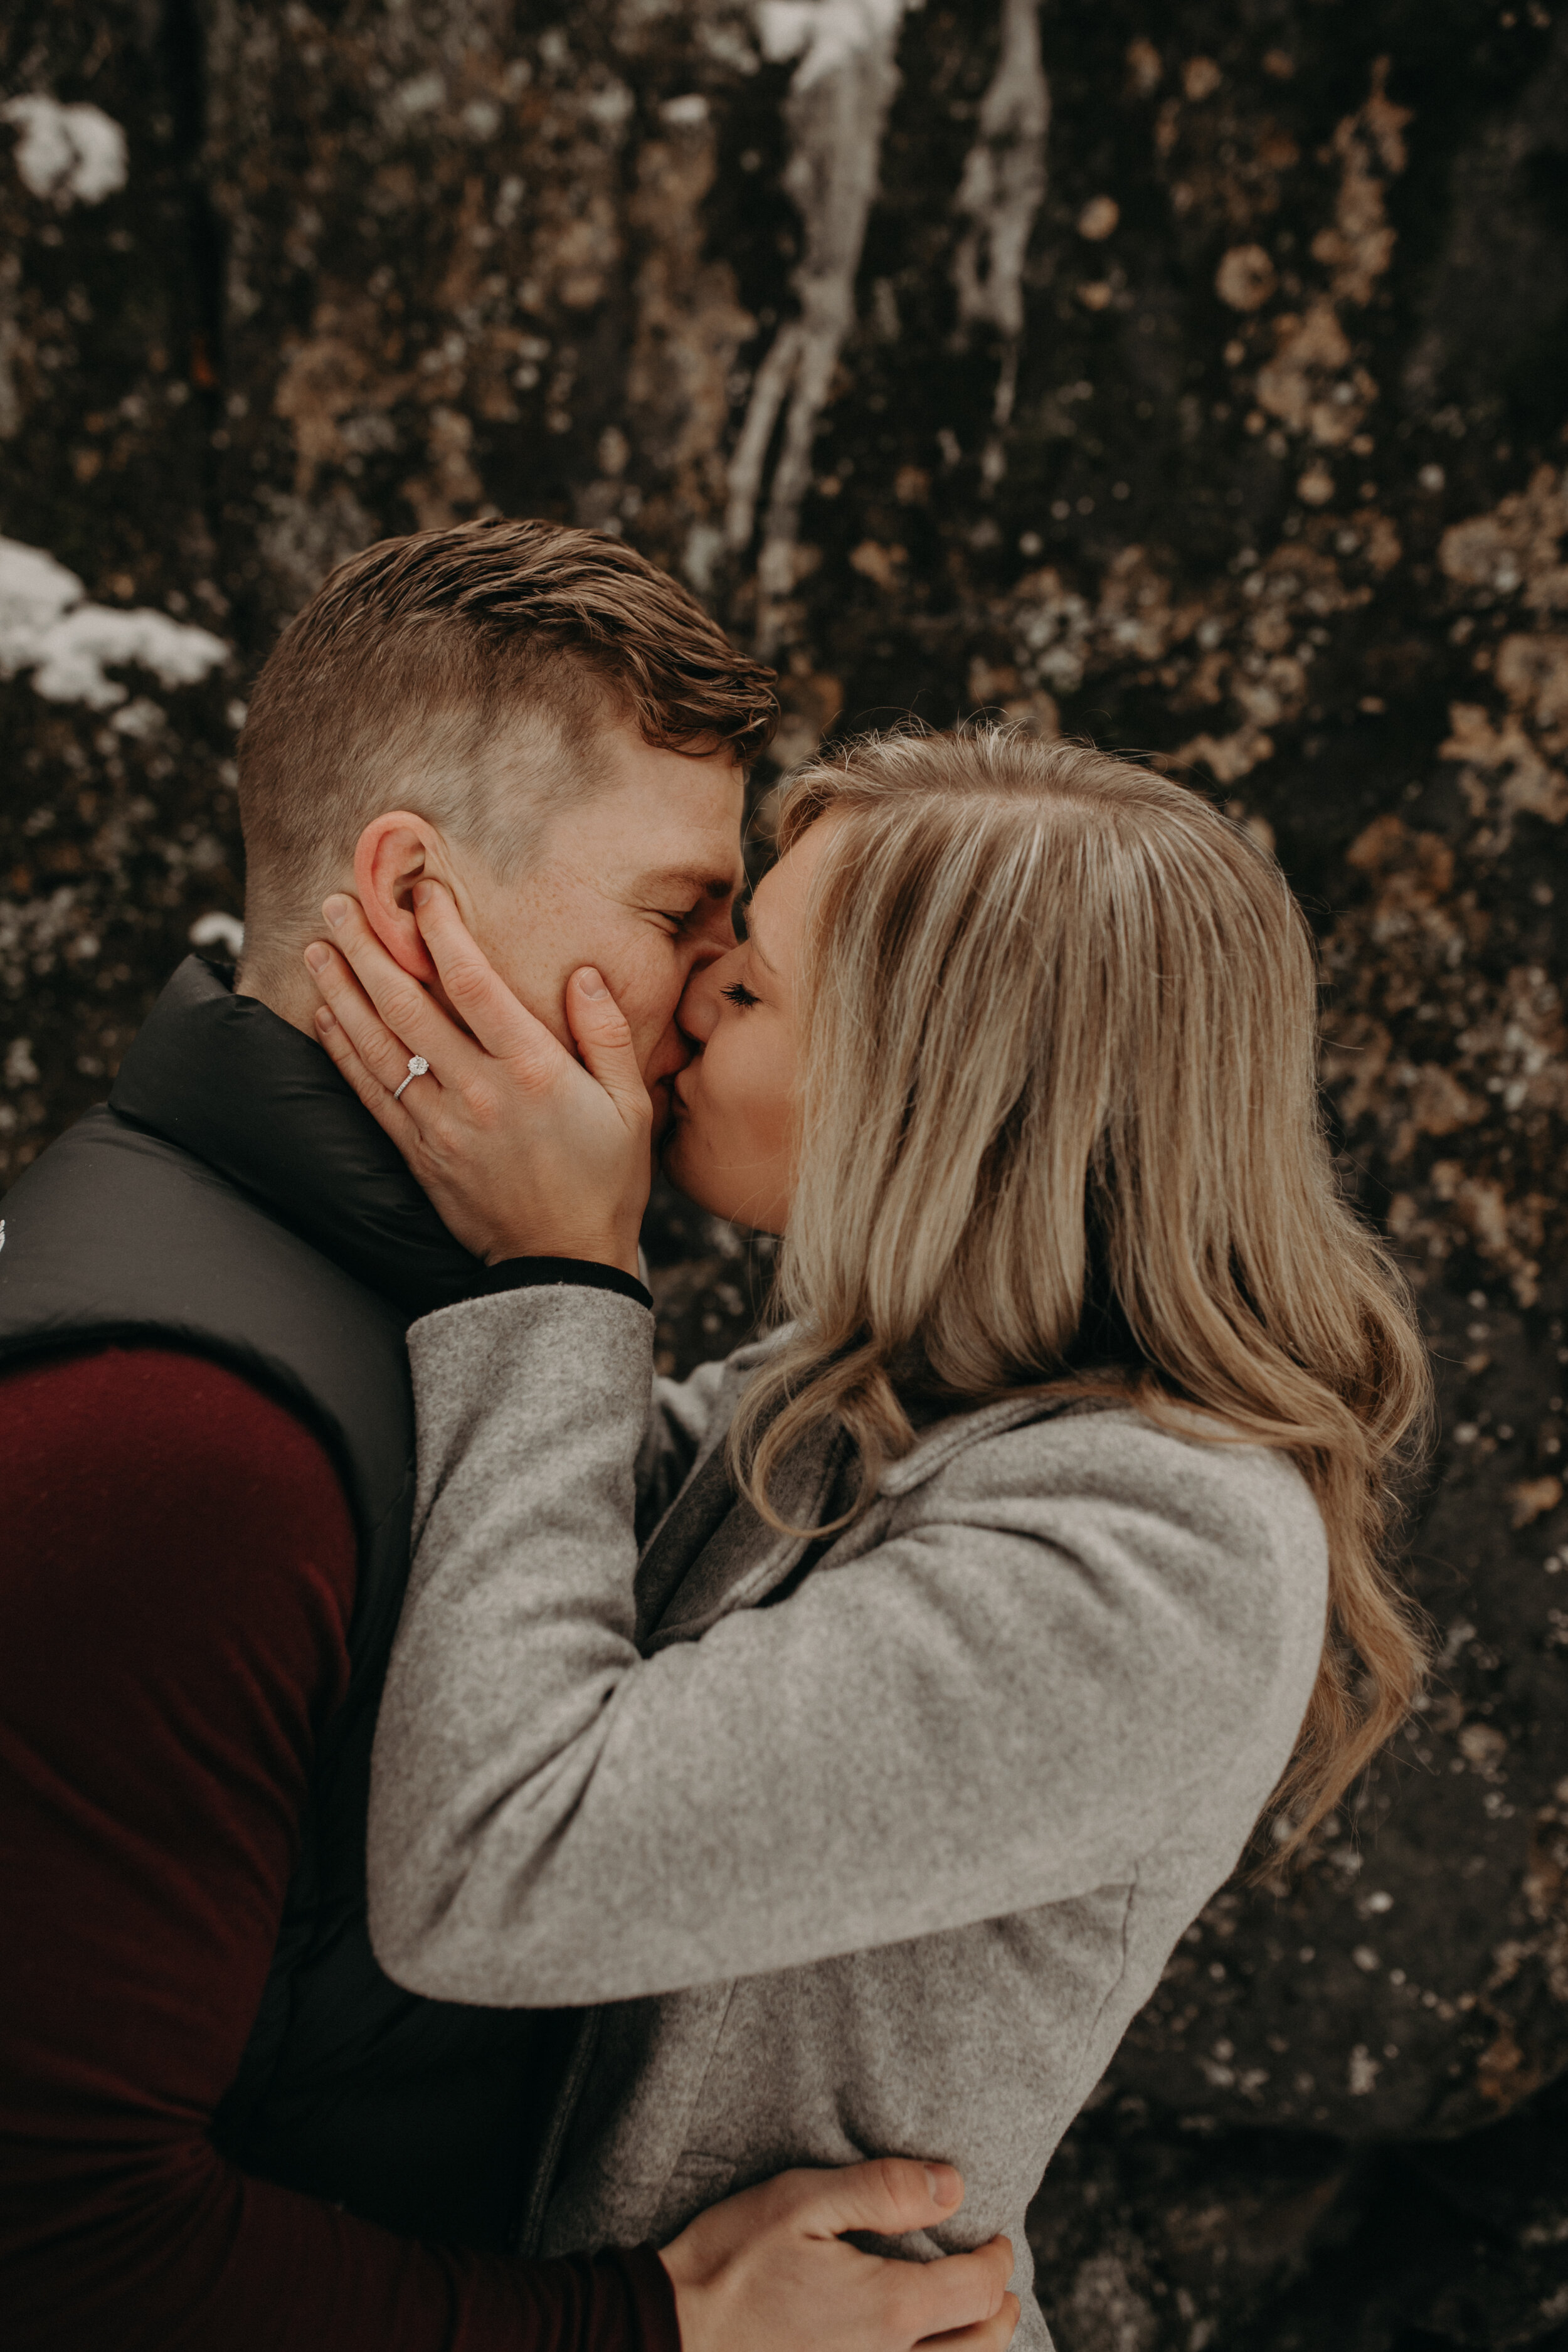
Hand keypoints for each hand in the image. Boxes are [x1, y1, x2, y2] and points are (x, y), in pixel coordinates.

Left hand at [303, 884, 651, 1275]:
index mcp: (533, 1070)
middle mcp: (478, 1091)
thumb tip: (583, 975)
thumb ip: (608, 1035)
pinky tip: (325, 1015)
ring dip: (342, 991)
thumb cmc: (606, 1182)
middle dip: (368, 949)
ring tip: (317, 948)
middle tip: (339, 904)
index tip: (420, 894)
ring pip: (378, 1046)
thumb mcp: (631, 1105)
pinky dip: (343, 1051)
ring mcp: (441, 1124)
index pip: (473, 985)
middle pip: (407, 1006)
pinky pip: (371, 1093)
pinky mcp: (419, 1154)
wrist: (563, 1267)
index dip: (441, 933)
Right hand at [659, 2160, 1019, 2351]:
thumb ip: (882, 2191)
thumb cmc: (729, 2265)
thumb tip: (954, 2187)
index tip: (996, 2238)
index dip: (997, 2261)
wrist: (667, 2339)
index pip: (976, 2291)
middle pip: (979, 2349)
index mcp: (887, 2312)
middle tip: (999, 2284)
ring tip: (974, 2325)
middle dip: (999, 2311)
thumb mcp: (801, 2203)